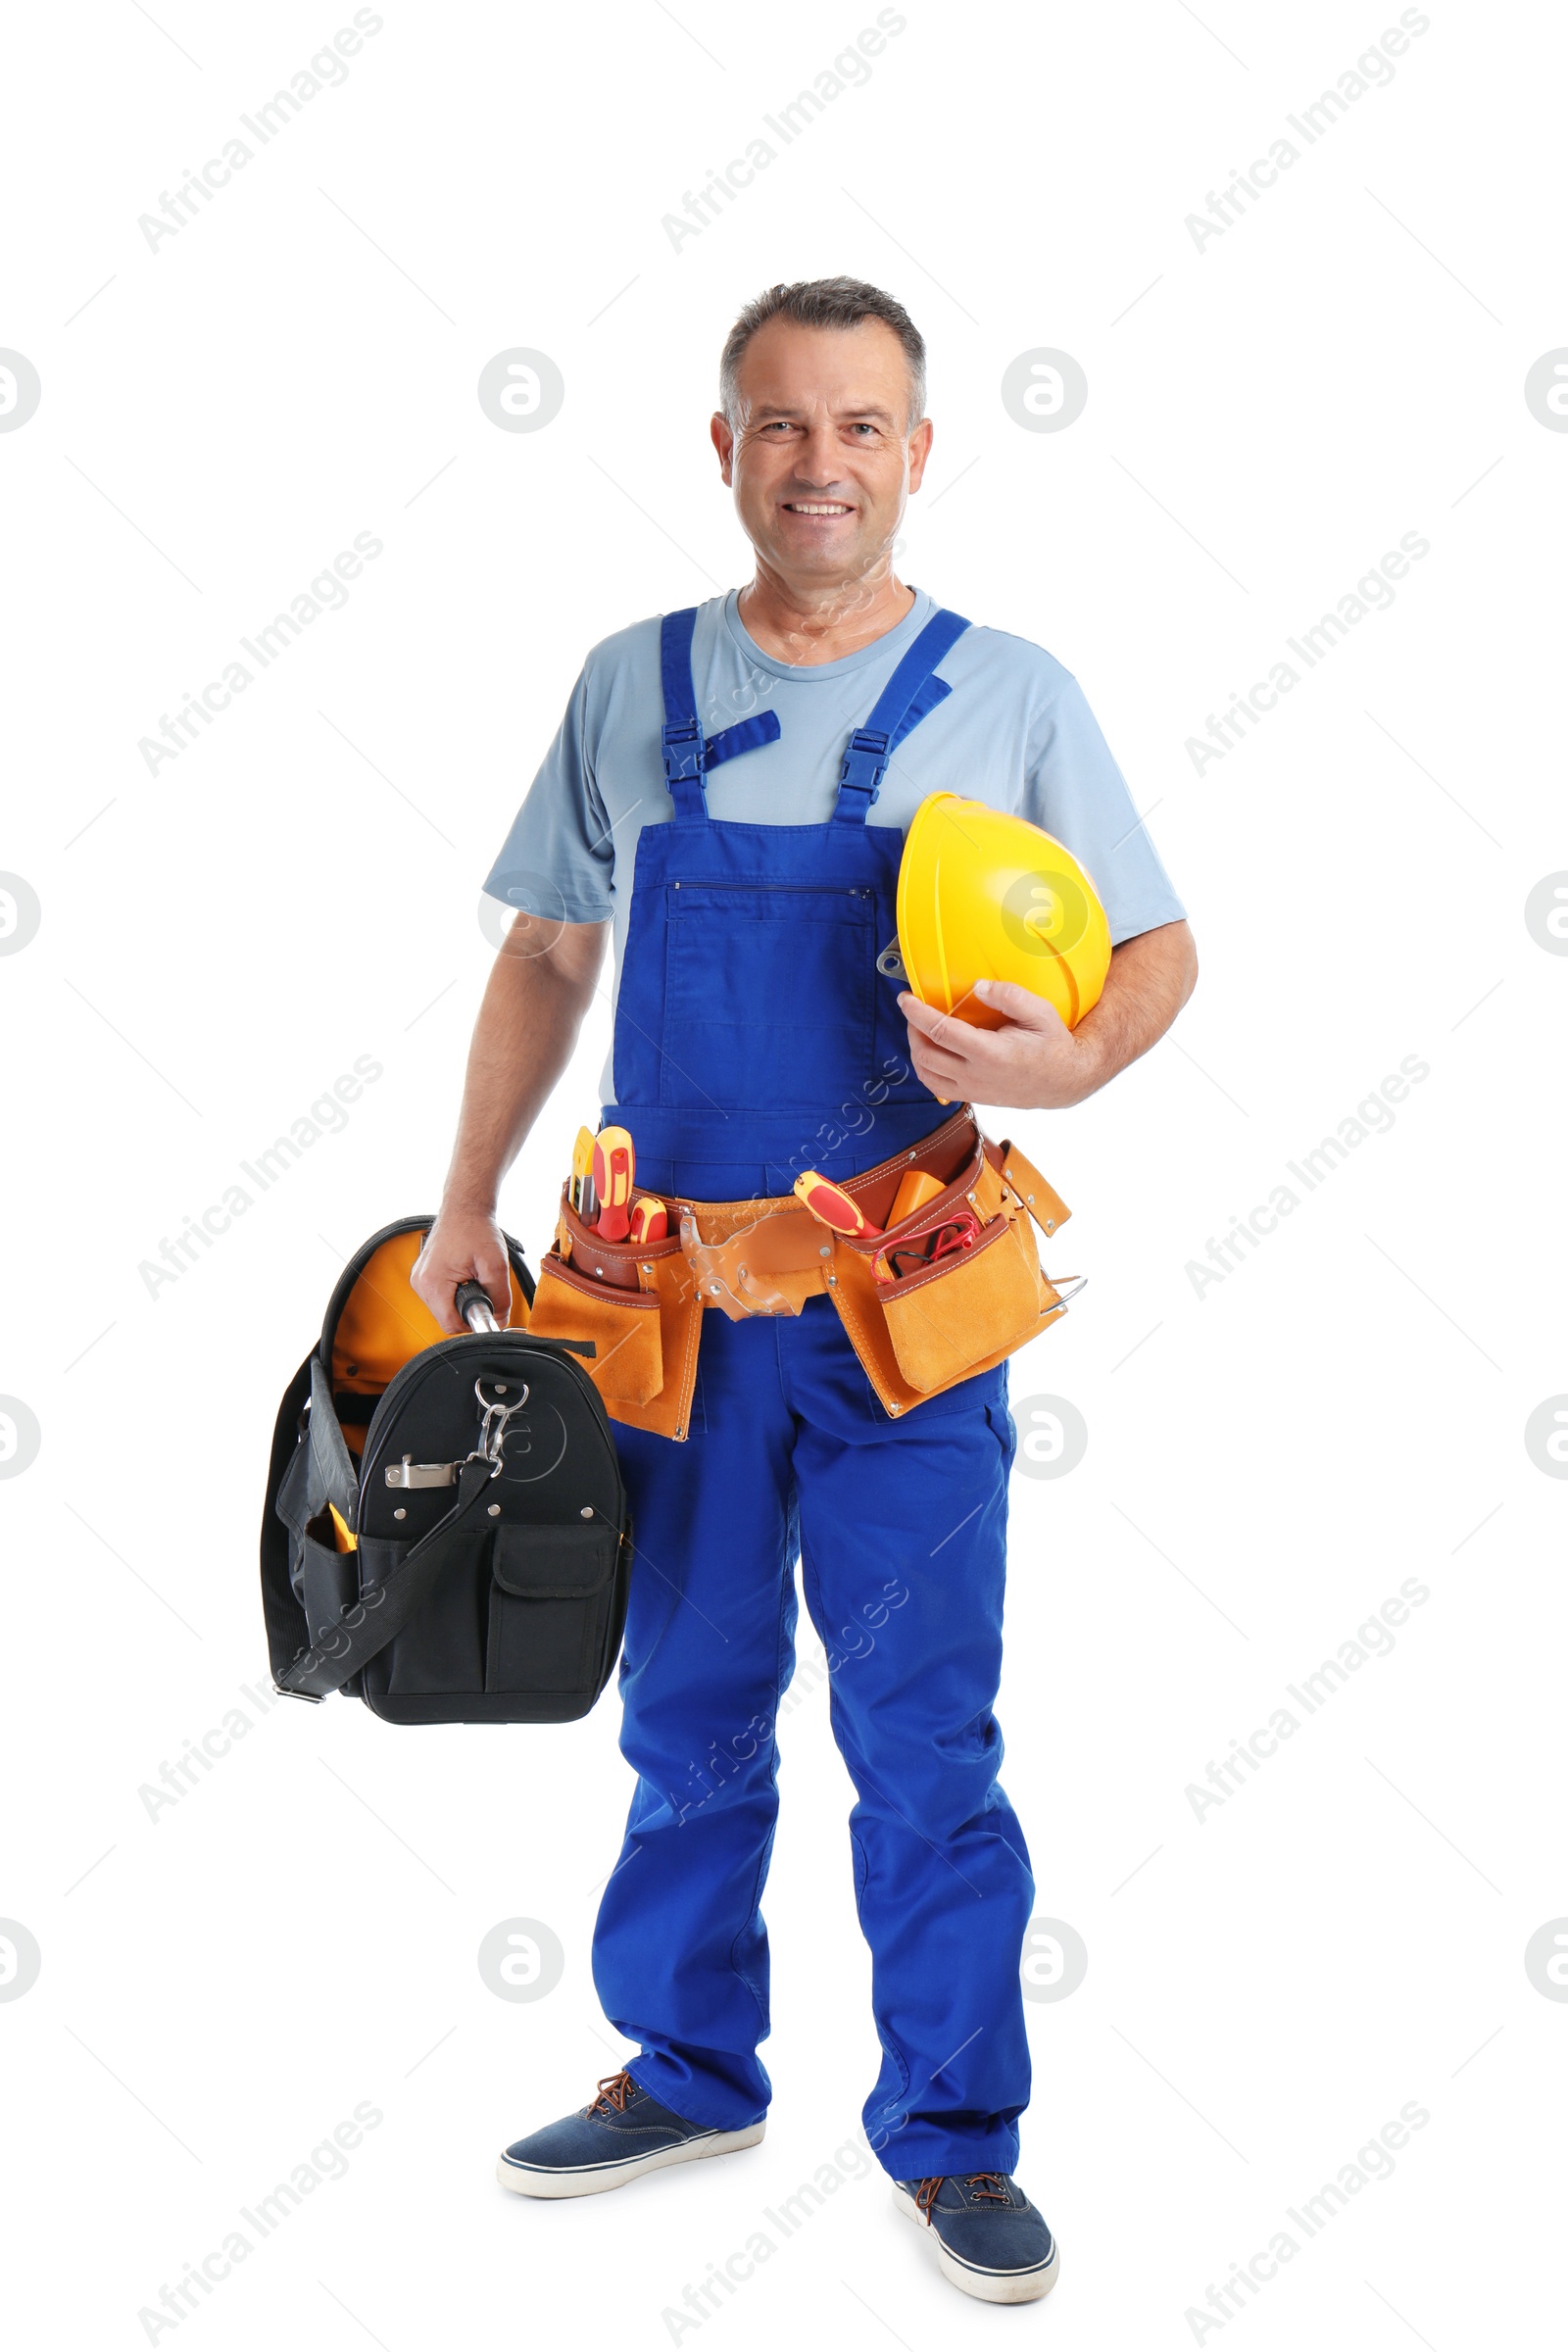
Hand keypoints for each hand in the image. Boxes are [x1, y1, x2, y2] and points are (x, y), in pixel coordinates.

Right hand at [411, 1206, 513, 1333]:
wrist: (464, 1207)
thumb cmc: (475, 1228)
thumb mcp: (496, 1265)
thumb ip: (500, 1298)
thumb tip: (500, 1320)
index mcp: (433, 1283)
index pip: (451, 1325)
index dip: (473, 1323)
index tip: (486, 1309)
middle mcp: (420, 1283)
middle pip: (446, 1318)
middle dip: (468, 1309)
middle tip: (482, 1286)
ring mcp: (418, 1279)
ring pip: (443, 1308)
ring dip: (461, 1301)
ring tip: (472, 1277)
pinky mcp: (422, 1275)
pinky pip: (439, 1296)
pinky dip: (453, 1292)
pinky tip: (463, 1275)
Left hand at [898, 978, 1098, 1110]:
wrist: (1065, 1080)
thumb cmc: (1053, 1044)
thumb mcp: (1040, 1012)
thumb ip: (1009, 996)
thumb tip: (977, 986)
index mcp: (990, 1053)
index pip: (940, 1031)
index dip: (916, 1013)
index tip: (905, 998)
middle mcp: (976, 1075)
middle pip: (925, 1054)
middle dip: (912, 1029)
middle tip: (915, 1011)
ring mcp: (973, 1090)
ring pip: (926, 1075)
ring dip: (916, 1050)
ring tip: (921, 1030)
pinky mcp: (973, 1097)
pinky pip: (937, 1088)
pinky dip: (927, 1069)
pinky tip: (934, 1052)